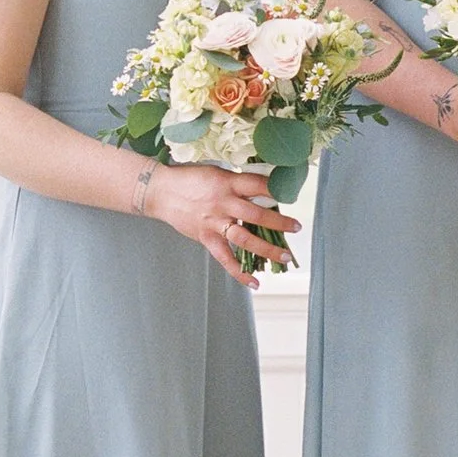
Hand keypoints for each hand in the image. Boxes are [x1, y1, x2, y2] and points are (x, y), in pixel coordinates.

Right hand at [145, 163, 301, 285]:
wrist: (160, 191)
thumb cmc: (190, 179)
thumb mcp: (216, 173)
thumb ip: (237, 183)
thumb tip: (263, 191)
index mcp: (228, 183)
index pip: (258, 185)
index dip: (276, 190)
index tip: (290, 196)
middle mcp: (223, 203)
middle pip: (256, 214)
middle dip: (279, 223)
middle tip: (297, 228)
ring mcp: (214, 222)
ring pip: (245, 239)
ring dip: (267, 249)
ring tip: (285, 256)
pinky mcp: (205, 238)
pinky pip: (225, 258)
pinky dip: (239, 272)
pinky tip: (254, 282)